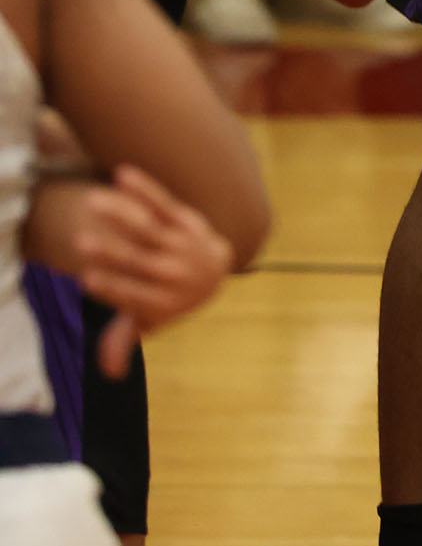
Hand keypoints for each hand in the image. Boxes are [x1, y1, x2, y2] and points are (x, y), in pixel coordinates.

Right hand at [74, 166, 235, 379]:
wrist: (216, 270)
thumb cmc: (171, 297)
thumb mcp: (150, 319)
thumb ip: (125, 338)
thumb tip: (110, 372)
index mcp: (162, 301)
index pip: (133, 294)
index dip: (111, 287)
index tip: (86, 277)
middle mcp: (172, 272)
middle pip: (139, 260)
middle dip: (110, 251)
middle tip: (81, 241)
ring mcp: (180, 243)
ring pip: (149, 226)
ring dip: (121, 213)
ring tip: (93, 201)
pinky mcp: (184, 218)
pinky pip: (163, 202)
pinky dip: (146, 188)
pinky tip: (123, 174)